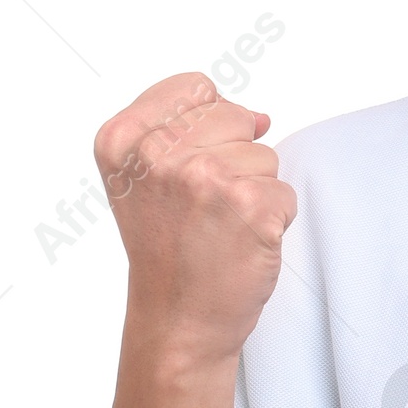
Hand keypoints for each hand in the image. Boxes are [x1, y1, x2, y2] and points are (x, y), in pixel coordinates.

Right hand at [94, 73, 295, 366]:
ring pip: (265, 155)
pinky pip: (285, 192)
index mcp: (122, 139)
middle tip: (203, 208)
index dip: (207, 126)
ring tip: (219, 227)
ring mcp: (205, 180)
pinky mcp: (251, 208)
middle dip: (233, 158)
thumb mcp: (143, 177)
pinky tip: (240, 244)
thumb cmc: (167, 248)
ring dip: (254, 191)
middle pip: (236, 116)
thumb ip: (188, 126)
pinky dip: (273, 219)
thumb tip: (261, 116)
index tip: (185, 171)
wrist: (177, 320)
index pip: (196, 87)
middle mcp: (158, 155)